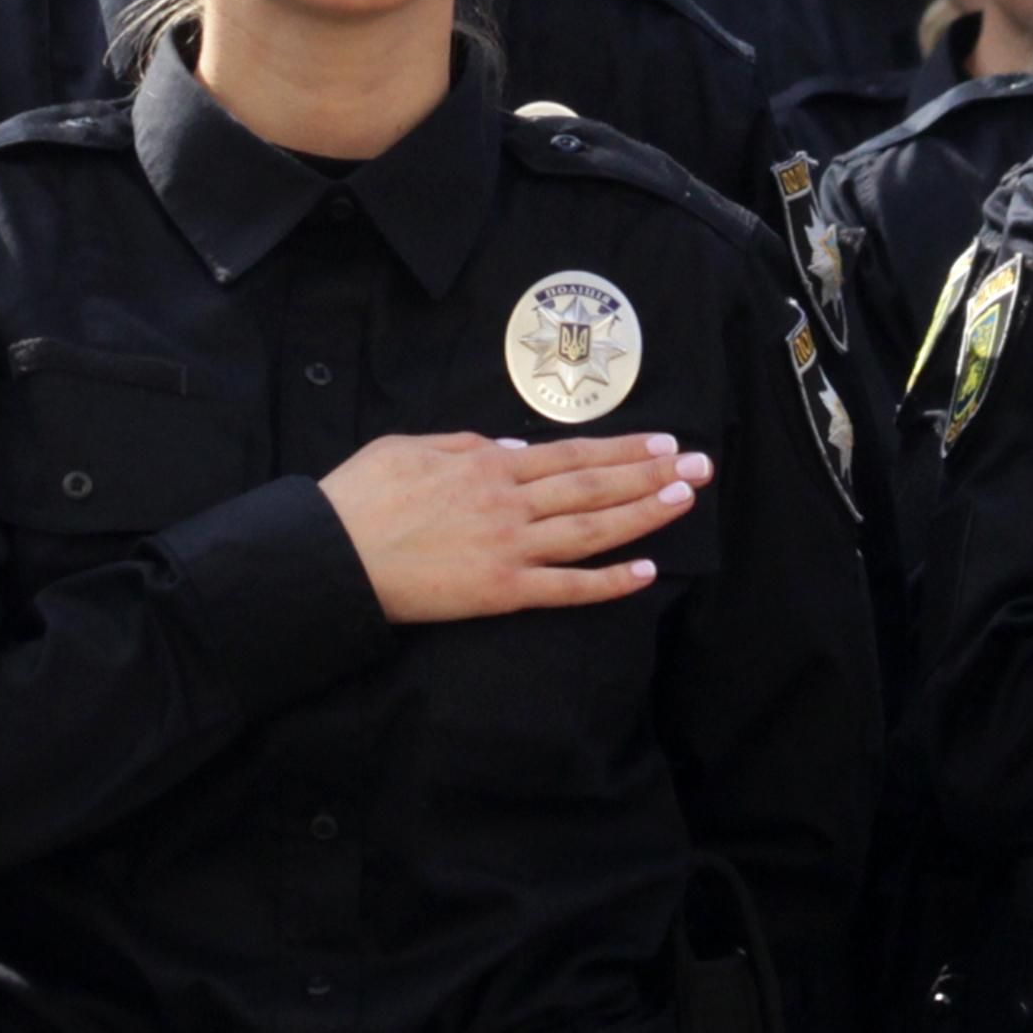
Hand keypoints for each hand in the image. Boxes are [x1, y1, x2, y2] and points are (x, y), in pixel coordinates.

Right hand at [317, 431, 702, 623]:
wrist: (331, 554)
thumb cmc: (359, 498)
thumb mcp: (407, 447)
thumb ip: (462, 443)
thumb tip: (508, 446)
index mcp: (487, 463)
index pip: (570, 453)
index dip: (622, 448)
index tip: (663, 441)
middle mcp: (509, 501)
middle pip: (594, 485)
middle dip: (652, 473)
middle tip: (701, 465)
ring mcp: (509, 548)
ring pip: (591, 529)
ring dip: (643, 514)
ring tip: (685, 501)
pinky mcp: (500, 592)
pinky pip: (564, 588)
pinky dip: (606, 582)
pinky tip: (644, 573)